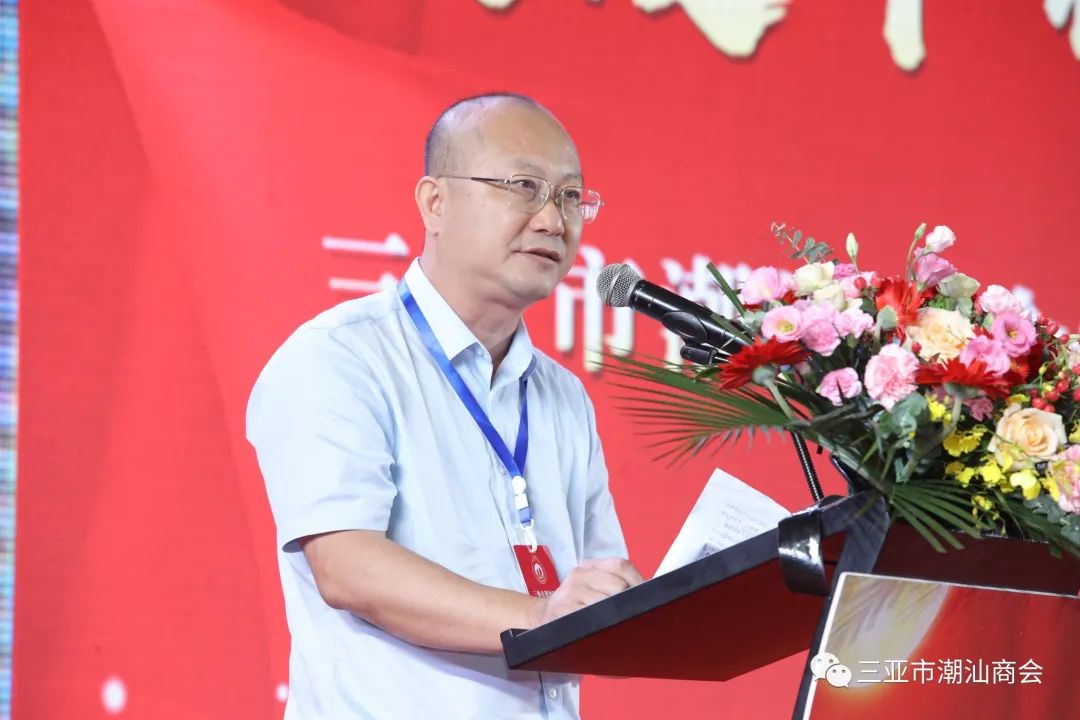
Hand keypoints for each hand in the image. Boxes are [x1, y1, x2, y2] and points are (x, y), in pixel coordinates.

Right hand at [528, 557, 643, 627]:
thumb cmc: (576, 603)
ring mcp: (570, 593)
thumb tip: (648, 591)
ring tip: (616, 624)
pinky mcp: (564, 611)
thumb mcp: (591, 585)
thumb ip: (614, 583)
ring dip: (616, 616)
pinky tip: (601, 629)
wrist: (542, 617)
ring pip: (606, 603)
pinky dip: (601, 625)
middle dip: (628, 602)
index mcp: (589, 566)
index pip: (621, 565)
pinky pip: (591, 618)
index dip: (638, 581)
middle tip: (632, 614)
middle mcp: (579, 575)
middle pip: (617, 585)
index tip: (647, 597)